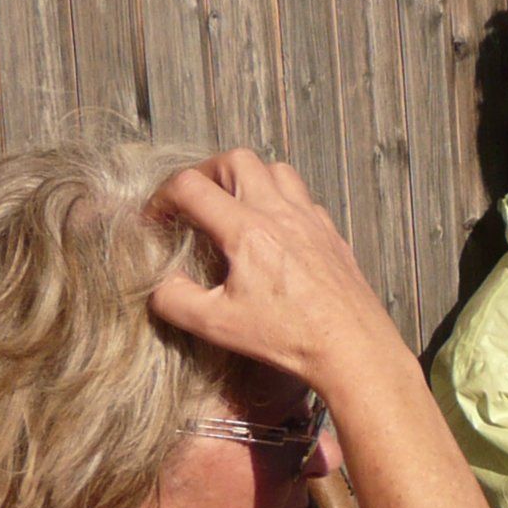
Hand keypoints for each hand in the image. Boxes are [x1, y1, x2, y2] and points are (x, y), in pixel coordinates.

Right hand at [146, 149, 407, 392]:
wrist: (352, 348)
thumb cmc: (288, 338)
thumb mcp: (218, 326)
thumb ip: (175, 300)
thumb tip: (160, 284)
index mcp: (247, 230)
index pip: (191, 187)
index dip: (162, 197)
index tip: (155, 219)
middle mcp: (280, 213)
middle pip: (236, 159)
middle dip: (207, 172)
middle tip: (195, 200)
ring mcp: (310, 219)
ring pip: (276, 169)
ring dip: (248, 178)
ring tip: (233, 205)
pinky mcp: (331, 233)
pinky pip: (303, 197)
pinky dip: (281, 200)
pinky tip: (274, 229)